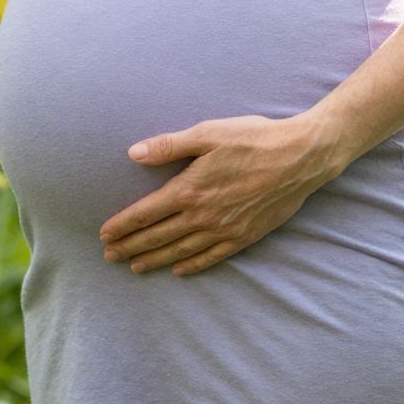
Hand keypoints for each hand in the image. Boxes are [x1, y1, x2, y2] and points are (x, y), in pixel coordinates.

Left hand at [99, 114, 344, 277]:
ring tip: (135, 267)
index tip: (104, 235)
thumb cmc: (253, 139)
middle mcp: (203, 216)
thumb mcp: (208, 133)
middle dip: (131, 247)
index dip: (122, 225)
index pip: (145, 213)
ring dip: (154, 260)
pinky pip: (211, 257)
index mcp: (189, 189)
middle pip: (158, 236)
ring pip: (180, 251)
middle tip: (109, 256)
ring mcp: (224, 230)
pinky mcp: (243, 237)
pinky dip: (191, 265)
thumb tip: (133, 153)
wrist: (300, 158)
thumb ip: (169, 146)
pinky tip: (178, 270)